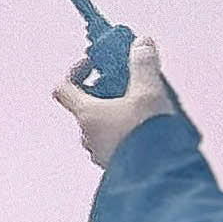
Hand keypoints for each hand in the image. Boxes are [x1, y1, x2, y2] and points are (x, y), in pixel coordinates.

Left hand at [54, 34, 178, 169]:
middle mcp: (87, 135)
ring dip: (119, 112)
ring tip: (146, 106)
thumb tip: (140, 44)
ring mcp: (100, 152)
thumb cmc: (146, 136)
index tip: (94, 64)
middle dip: (106, 91)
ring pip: (103, 125)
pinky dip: (128, 131)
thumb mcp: (148, 93)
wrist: (158, 177)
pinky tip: (151, 128)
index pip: (64, 88)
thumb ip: (143, 66)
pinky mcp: (117, 165)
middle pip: (86, 106)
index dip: (75, 71)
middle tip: (129, 83)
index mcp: (86, 115)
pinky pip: (116, 142)